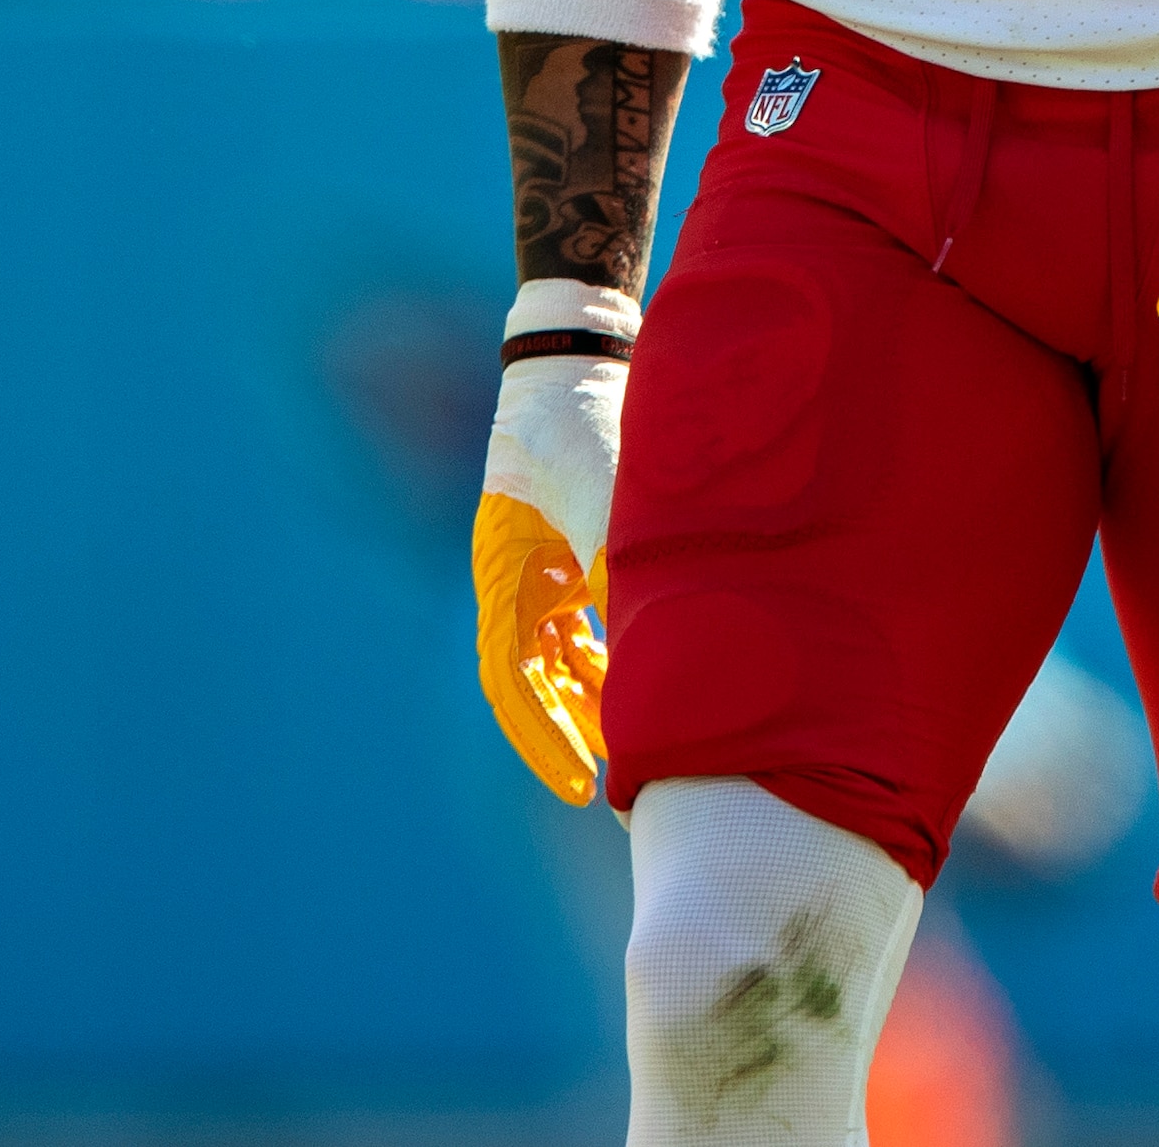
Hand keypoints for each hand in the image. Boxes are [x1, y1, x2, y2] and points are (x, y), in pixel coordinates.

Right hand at [473, 350, 621, 801]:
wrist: (577, 369)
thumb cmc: (580, 429)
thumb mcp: (601, 499)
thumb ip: (619, 563)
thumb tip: (652, 636)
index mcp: (505, 577)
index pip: (513, 683)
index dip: (542, 739)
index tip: (580, 783)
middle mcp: (515, 585)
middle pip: (532, 685)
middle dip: (565, 736)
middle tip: (604, 789)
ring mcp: (539, 575)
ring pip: (557, 663)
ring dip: (590, 703)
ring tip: (629, 748)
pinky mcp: (566, 561)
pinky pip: (578, 632)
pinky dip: (605, 663)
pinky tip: (638, 690)